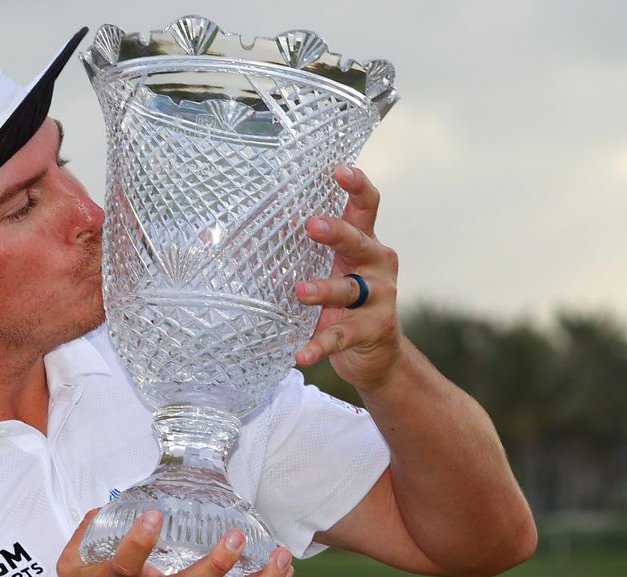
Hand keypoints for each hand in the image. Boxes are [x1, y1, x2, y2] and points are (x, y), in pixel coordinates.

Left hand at [295, 165, 402, 391]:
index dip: (357, 186)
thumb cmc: (343, 302)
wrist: (376, 354)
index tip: (338, 169)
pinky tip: (301, 356)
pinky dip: (319, 346)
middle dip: (336, 232)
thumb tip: (248, 231)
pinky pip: (340, 337)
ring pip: (349, 290)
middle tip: (311, 225)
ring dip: (324, 290)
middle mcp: (377, 265)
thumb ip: (300, 250)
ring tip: (299, 291)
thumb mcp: (326, 270)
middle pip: (360, 241)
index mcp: (365, 243)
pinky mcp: (372, 330)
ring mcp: (379, 298)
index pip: (367, 207)